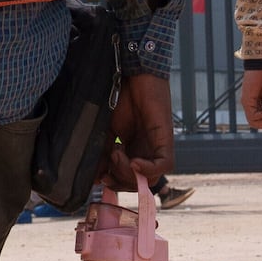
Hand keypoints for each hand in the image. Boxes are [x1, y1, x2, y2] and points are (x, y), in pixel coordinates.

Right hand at [101, 72, 173, 196]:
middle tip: (107, 166)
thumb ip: (103, 153)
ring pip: (152, 177)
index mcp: (135, 151)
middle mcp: (149, 152)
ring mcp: (158, 147)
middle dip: (121, 181)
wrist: (133, 76)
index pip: (131, 181)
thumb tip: (95, 177)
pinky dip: (149, 169)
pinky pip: (165, 165)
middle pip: (141, 183)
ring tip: (116, 154)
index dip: (116, 184)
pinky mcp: (166, 139)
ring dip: (130, 173)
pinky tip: (133, 161)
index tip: (100, 178)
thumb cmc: (121, 100)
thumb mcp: (107, 132)